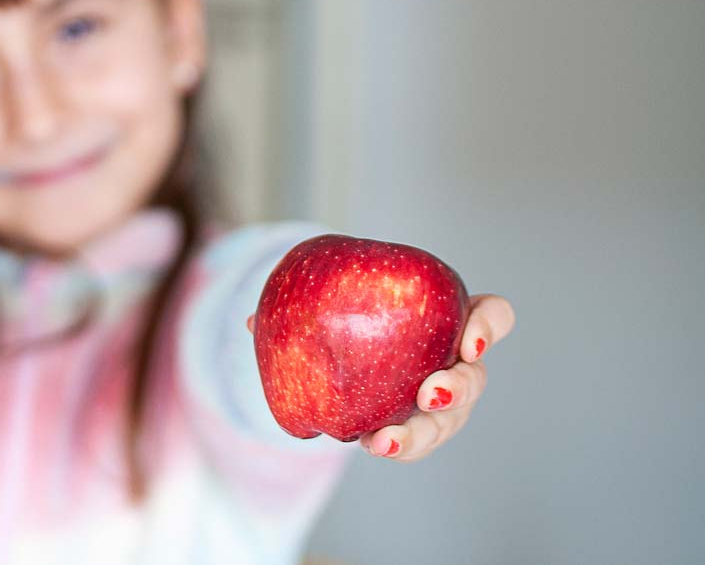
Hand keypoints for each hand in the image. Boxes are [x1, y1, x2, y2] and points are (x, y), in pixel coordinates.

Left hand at [245, 293, 515, 460]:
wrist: (338, 352)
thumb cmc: (346, 312)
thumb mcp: (327, 297)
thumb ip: (298, 304)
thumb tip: (252, 320)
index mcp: (448, 315)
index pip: (492, 316)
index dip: (488, 328)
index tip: (467, 342)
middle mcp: (454, 360)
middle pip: (475, 378)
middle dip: (458, 389)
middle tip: (430, 393)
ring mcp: (439, 400)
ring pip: (447, 422)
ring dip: (420, 433)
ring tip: (383, 441)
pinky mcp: (416, 428)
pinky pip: (412, 442)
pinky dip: (393, 445)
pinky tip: (369, 445)